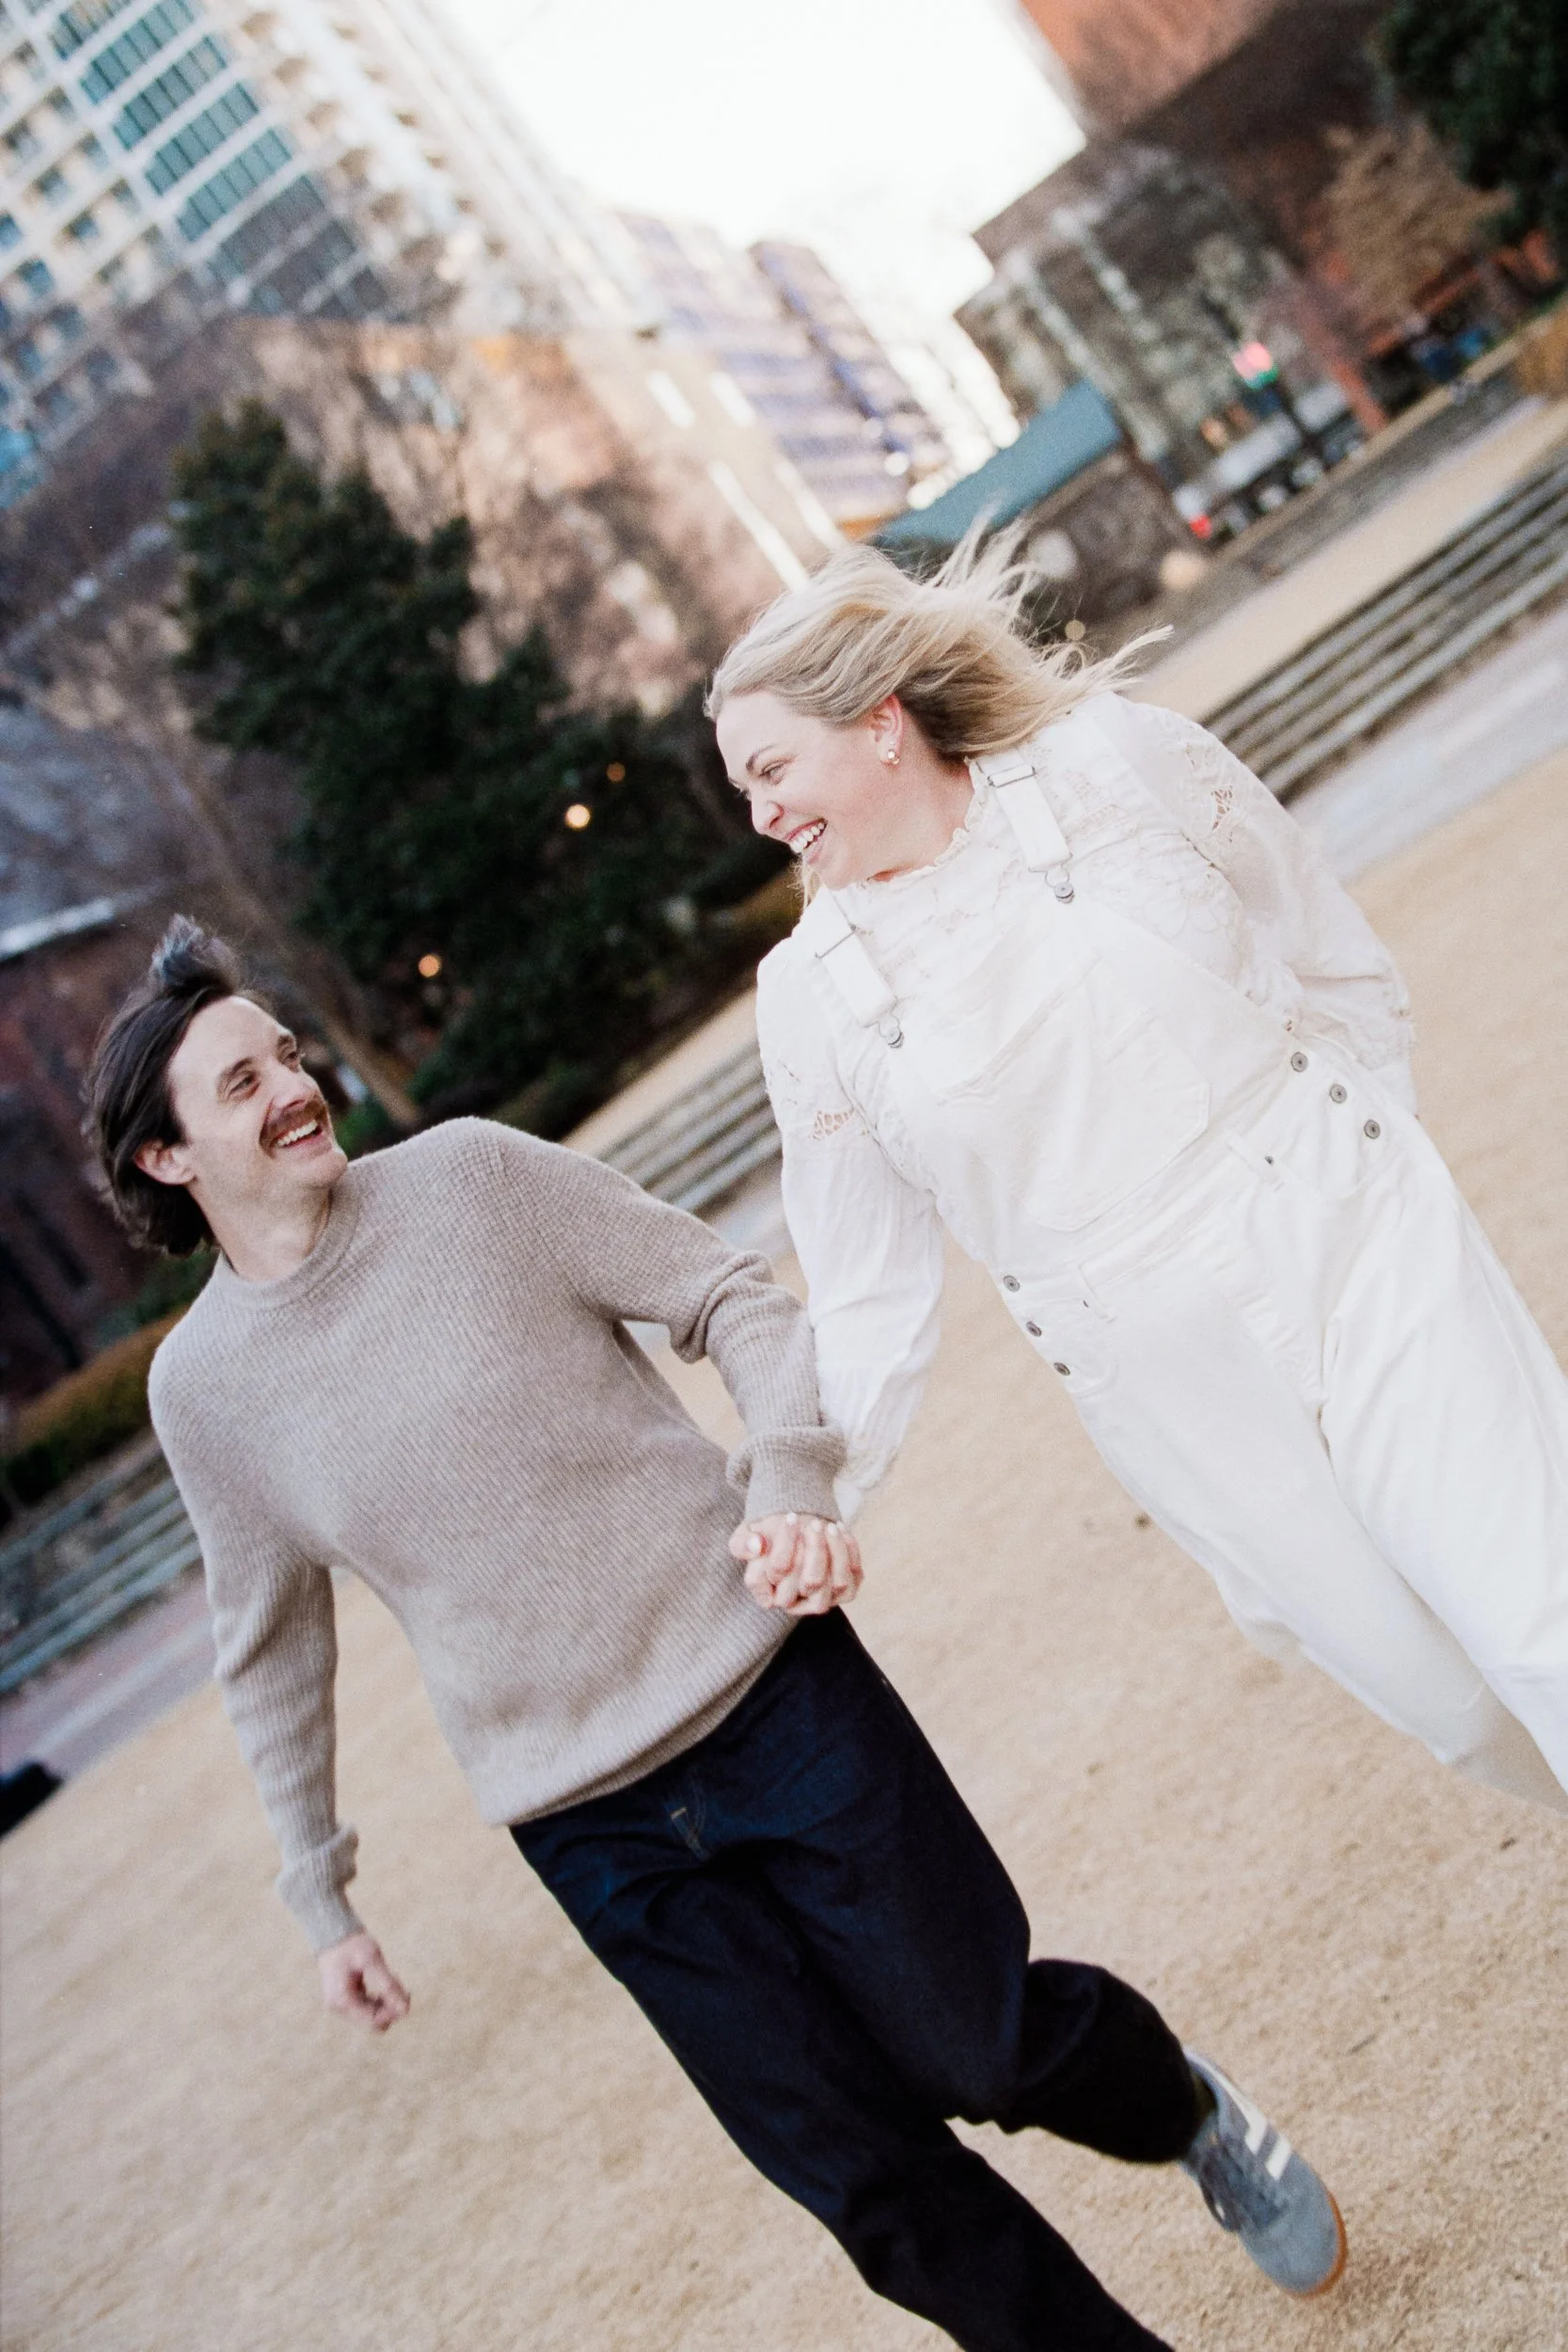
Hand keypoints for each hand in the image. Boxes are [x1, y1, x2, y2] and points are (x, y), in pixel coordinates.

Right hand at [318, 1931, 410, 2031]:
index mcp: (343, 2001)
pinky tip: (386, 1982)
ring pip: (372, 2016)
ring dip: (386, 2002)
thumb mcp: (371, 1960)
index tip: (407, 1993)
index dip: (393, 2012)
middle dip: (391, 2007)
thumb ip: (388, 1984)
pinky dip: (379, 1998)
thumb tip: (406, 2009)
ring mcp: (341, 2005)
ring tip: (393, 1979)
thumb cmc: (352, 1945)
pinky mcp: (346, 1999)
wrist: (333, 1932)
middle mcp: (339, 2008)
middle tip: (400, 1984)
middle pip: (373, 2022)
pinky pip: (368, 2008)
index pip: (374, 2022)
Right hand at [728, 1511, 861, 1616]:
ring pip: (838, 1583)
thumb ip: (742, 1542)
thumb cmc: (768, 1536)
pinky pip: (855, 1577)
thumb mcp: (746, 1535)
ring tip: (827, 1526)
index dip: (786, 1543)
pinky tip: (839, 1529)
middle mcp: (796, 1603)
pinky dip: (850, 1551)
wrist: (793, 1532)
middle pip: (812, 1581)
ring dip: (837, 1551)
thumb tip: (757, 1546)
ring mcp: (822, 1600)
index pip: (779, 1572)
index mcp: (768, 1594)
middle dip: (815, 1547)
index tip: (789, 1517)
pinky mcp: (845, 1593)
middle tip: (812, 1522)